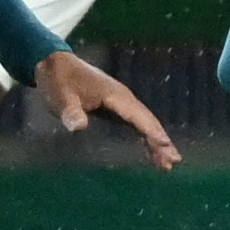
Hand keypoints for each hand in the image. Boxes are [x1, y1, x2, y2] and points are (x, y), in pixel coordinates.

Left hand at [33, 48, 182, 170]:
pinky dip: (146, 139)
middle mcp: (124, 99)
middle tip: (173, 161)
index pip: (137, 115)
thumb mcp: (61, 96)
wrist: (55, 65)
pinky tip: (151, 154)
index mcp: (115, 95)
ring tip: (167, 165)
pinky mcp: (116, 110)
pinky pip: (136, 126)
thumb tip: (79, 126)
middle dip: (161, 141)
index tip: (164, 144)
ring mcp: (122, 104)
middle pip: (147, 121)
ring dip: (157, 143)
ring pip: (145, 125)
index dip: (151, 130)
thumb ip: (71, 111)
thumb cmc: (59, 81)